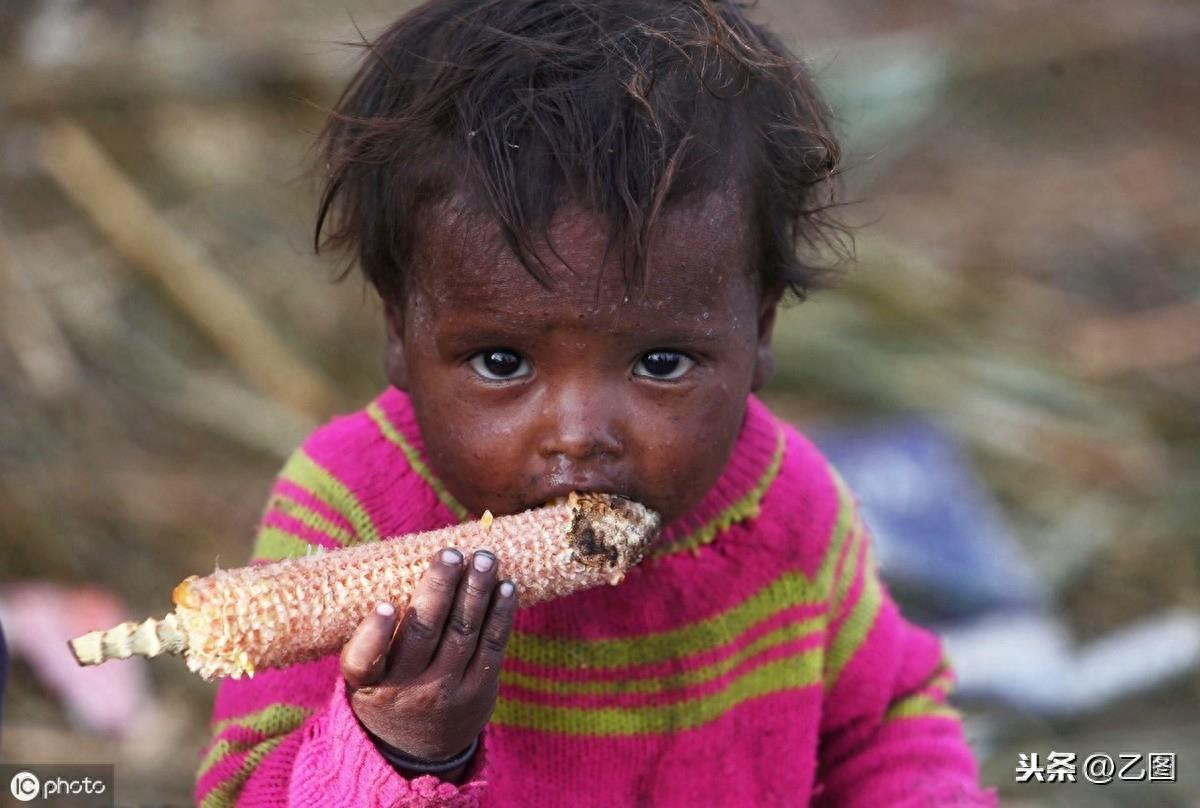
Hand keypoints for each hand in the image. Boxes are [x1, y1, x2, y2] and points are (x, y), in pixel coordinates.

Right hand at [341, 547, 516, 762]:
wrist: (419, 746)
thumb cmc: (388, 686)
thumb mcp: (367, 672)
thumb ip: (373, 632)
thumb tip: (394, 562)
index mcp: (368, 681)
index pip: (363, 661)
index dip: (373, 635)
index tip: (385, 606)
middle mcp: (405, 688)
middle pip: (423, 633)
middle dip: (439, 589)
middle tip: (450, 554)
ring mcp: (444, 691)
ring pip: (462, 633)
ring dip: (476, 591)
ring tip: (484, 558)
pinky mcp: (478, 690)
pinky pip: (492, 646)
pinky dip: (500, 615)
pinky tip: (506, 587)